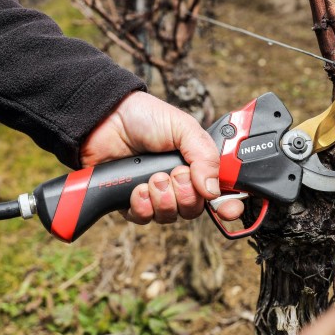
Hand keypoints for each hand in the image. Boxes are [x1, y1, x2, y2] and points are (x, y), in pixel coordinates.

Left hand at [80, 91, 242, 224]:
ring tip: (152, 179)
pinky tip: (136, 189)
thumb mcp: (183, 127)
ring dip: (163, 200)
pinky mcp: (130, 201)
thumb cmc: (144, 116)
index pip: (219, 193)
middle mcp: (178, 182)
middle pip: (194, 209)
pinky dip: (142, 206)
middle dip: (186, 195)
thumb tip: (213, 190)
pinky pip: (143, 218)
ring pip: (169, 216)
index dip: (228, 206)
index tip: (229, 211)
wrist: (105, 118)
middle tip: (174, 175)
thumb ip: (204, 156)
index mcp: (196, 164)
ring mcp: (154, 194)